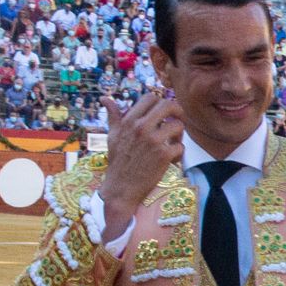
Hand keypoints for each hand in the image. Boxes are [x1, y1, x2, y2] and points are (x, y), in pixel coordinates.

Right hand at [98, 90, 183, 215]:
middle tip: (178, 119)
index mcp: (129, 121)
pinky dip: (178, 153)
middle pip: (168, 105)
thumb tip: (104, 98)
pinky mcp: (164, 156)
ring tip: (173, 142)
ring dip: (179, 134)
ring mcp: (154, 141)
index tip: (163, 112)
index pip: (150, 97)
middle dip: (177, 110)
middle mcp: (141, 128)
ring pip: (178, 126)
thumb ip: (113, 115)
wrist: (121, 188)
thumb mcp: (112, 135)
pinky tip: (171, 159)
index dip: (160, 102)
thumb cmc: (118, 161)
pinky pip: (180, 146)